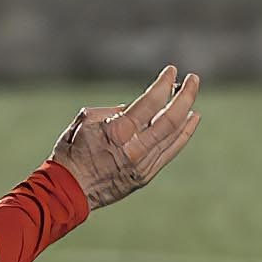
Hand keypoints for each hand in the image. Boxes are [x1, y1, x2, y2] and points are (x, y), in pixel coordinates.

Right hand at [51, 65, 201, 210]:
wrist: (68, 191)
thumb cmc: (70, 153)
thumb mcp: (83, 123)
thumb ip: (109, 111)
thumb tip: (128, 109)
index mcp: (118, 131)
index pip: (151, 102)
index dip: (164, 84)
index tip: (172, 70)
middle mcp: (136, 147)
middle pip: (172, 117)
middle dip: (186, 95)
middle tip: (193, 79)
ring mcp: (144, 163)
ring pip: (176, 134)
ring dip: (187, 112)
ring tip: (191, 98)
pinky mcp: (147, 174)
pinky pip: (171, 150)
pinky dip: (184, 133)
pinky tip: (191, 120)